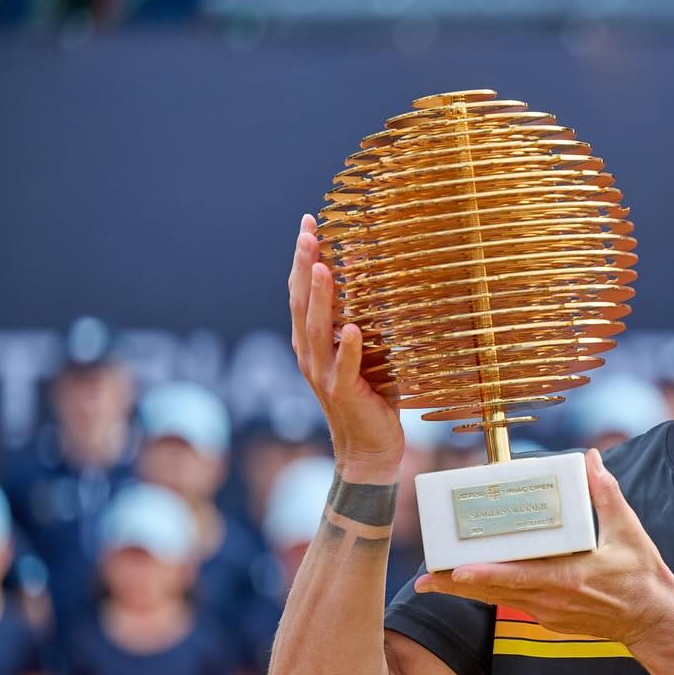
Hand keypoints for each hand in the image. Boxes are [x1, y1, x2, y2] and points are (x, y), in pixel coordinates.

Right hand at [287, 213, 402, 478]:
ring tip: (325, 267)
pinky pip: (345, 367)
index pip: (301, 293)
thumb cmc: (371, 397)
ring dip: (322, 298)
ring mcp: (323, 375)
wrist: (368, 449)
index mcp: (311, 342)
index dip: (302, 260)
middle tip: (309, 232)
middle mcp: (309, 355)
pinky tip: (353, 329)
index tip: (309, 225)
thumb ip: (361, 321)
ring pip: (318, 330)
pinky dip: (348, 348)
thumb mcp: (365, 352)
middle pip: (302, 303)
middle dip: (305, 266)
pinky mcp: (343, 393)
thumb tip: (372, 280)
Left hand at [416, 449, 673, 648]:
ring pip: (500, 601)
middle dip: (458, 587)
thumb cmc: (642, 574)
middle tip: (425, 579)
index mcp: (569, 578)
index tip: (455, 571)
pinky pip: (514, 604)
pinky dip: (492, 594)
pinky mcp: (550, 620)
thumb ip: (606, 494)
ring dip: (467, 592)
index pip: (519, 577)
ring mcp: (550, 614)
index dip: (485, 576)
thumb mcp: (628, 531)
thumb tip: (591, 458)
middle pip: (496, 594)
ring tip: (435, 582)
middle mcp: (553, 600)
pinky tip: (470, 584)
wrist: (653, 620)